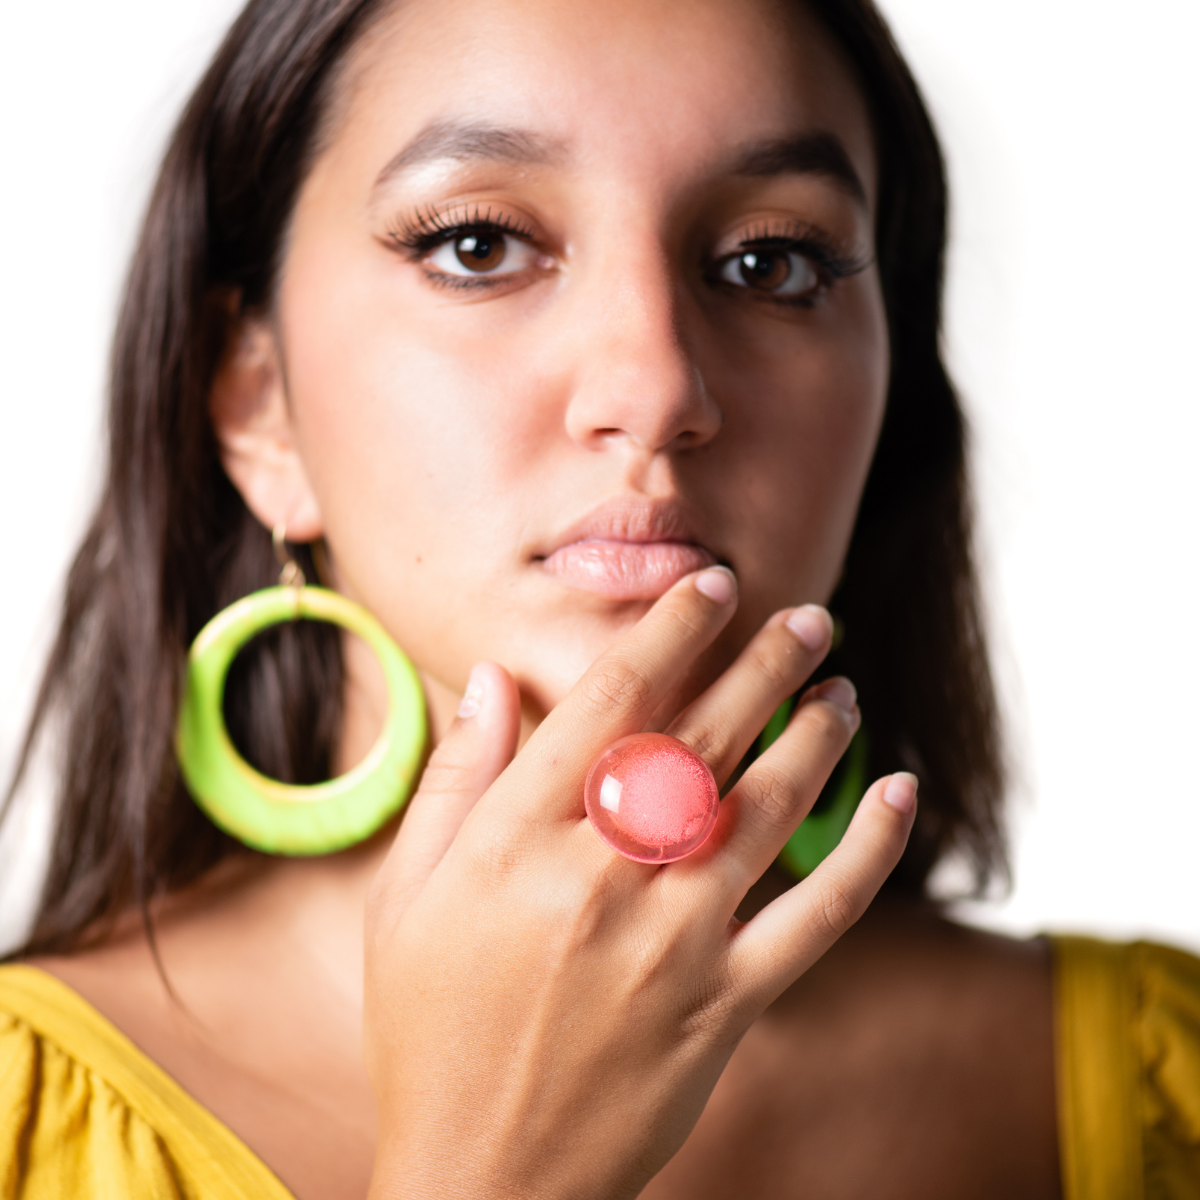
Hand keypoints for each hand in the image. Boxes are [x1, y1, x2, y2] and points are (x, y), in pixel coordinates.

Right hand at [364, 568, 915, 1198]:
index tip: (714, 584)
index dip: (672, 630)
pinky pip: (818, 913)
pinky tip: (898, 792)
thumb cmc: (430, 1030)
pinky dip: (868, 848)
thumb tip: (488, 677)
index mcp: (516, 841)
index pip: (612, 699)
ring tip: (842, 686)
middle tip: (808, 615)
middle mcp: (602, 876)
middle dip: (765, 663)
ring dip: (817, 736)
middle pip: (703, 737)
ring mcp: (674, 942)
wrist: (486, 1180)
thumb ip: (453, 779)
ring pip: (768, 808)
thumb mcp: (405, 899)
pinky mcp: (727, 1003)